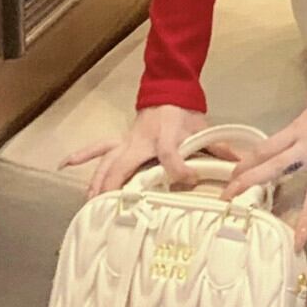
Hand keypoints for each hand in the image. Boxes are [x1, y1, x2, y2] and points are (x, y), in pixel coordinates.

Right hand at [60, 105, 242, 199]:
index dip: (178, 167)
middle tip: (111, 216)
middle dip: (116, 190)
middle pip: (123, 165)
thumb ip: (220, 149)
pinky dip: (81, 155)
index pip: (170, 152)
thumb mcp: (204, 130)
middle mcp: (141, 141)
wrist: (169, 90)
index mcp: (165, 136)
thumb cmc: (186, 114)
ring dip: (97, 185)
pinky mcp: (120, 142)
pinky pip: (98, 149)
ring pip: (106, 163)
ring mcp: (127, 142)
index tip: (189, 181)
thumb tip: (241, 166)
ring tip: (90, 208)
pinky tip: (64, 164)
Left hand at [218, 104, 306, 251]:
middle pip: (276, 166)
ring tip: (299, 241)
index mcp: (295, 133)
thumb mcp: (302, 121)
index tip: (230, 179)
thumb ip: (288, 140)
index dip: (246, 163)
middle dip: (252, 181)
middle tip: (230, 198)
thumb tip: (267, 156)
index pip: (264, 149)